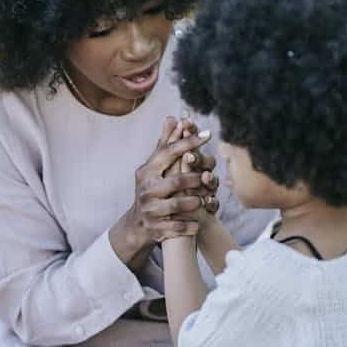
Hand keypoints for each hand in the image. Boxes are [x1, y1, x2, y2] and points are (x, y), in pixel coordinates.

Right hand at [109, 118, 211, 270]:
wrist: (137, 225)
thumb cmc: (152, 188)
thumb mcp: (155, 167)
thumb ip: (165, 143)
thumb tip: (173, 117)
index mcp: (147, 170)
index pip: (169, 152)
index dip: (189, 142)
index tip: (209, 133)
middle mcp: (146, 189)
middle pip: (175, 181)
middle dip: (195, 179)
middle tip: (209, 177)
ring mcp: (149, 210)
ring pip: (176, 205)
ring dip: (194, 202)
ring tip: (205, 200)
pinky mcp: (154, 229)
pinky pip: (175, 228)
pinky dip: (189, 226)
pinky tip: (199, 223)